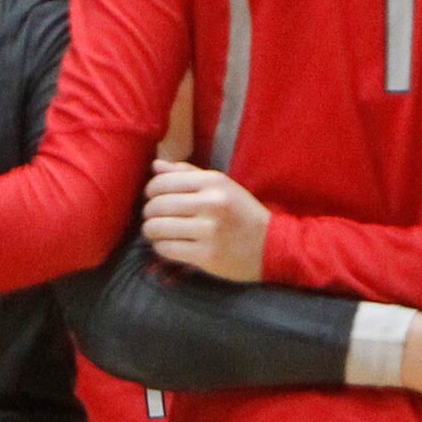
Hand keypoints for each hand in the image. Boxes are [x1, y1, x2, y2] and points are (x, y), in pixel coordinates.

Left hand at [142, 161, 271, 281]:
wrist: (272, 246)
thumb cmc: (243, 213)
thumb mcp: (222, 186)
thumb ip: (188, 173)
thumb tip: (156, 165)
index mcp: (213, 182)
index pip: (162, 183)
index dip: (150, 191)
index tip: (152, 198)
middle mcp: (210, 204)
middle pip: (157, 206)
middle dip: (149, 213)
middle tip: (153, 217)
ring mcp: (209, 231)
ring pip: (157, 228)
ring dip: (151, 231)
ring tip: (157, 232)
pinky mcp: (206, 256)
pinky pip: (166, 249)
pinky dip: (161, 247)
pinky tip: (169, 245)